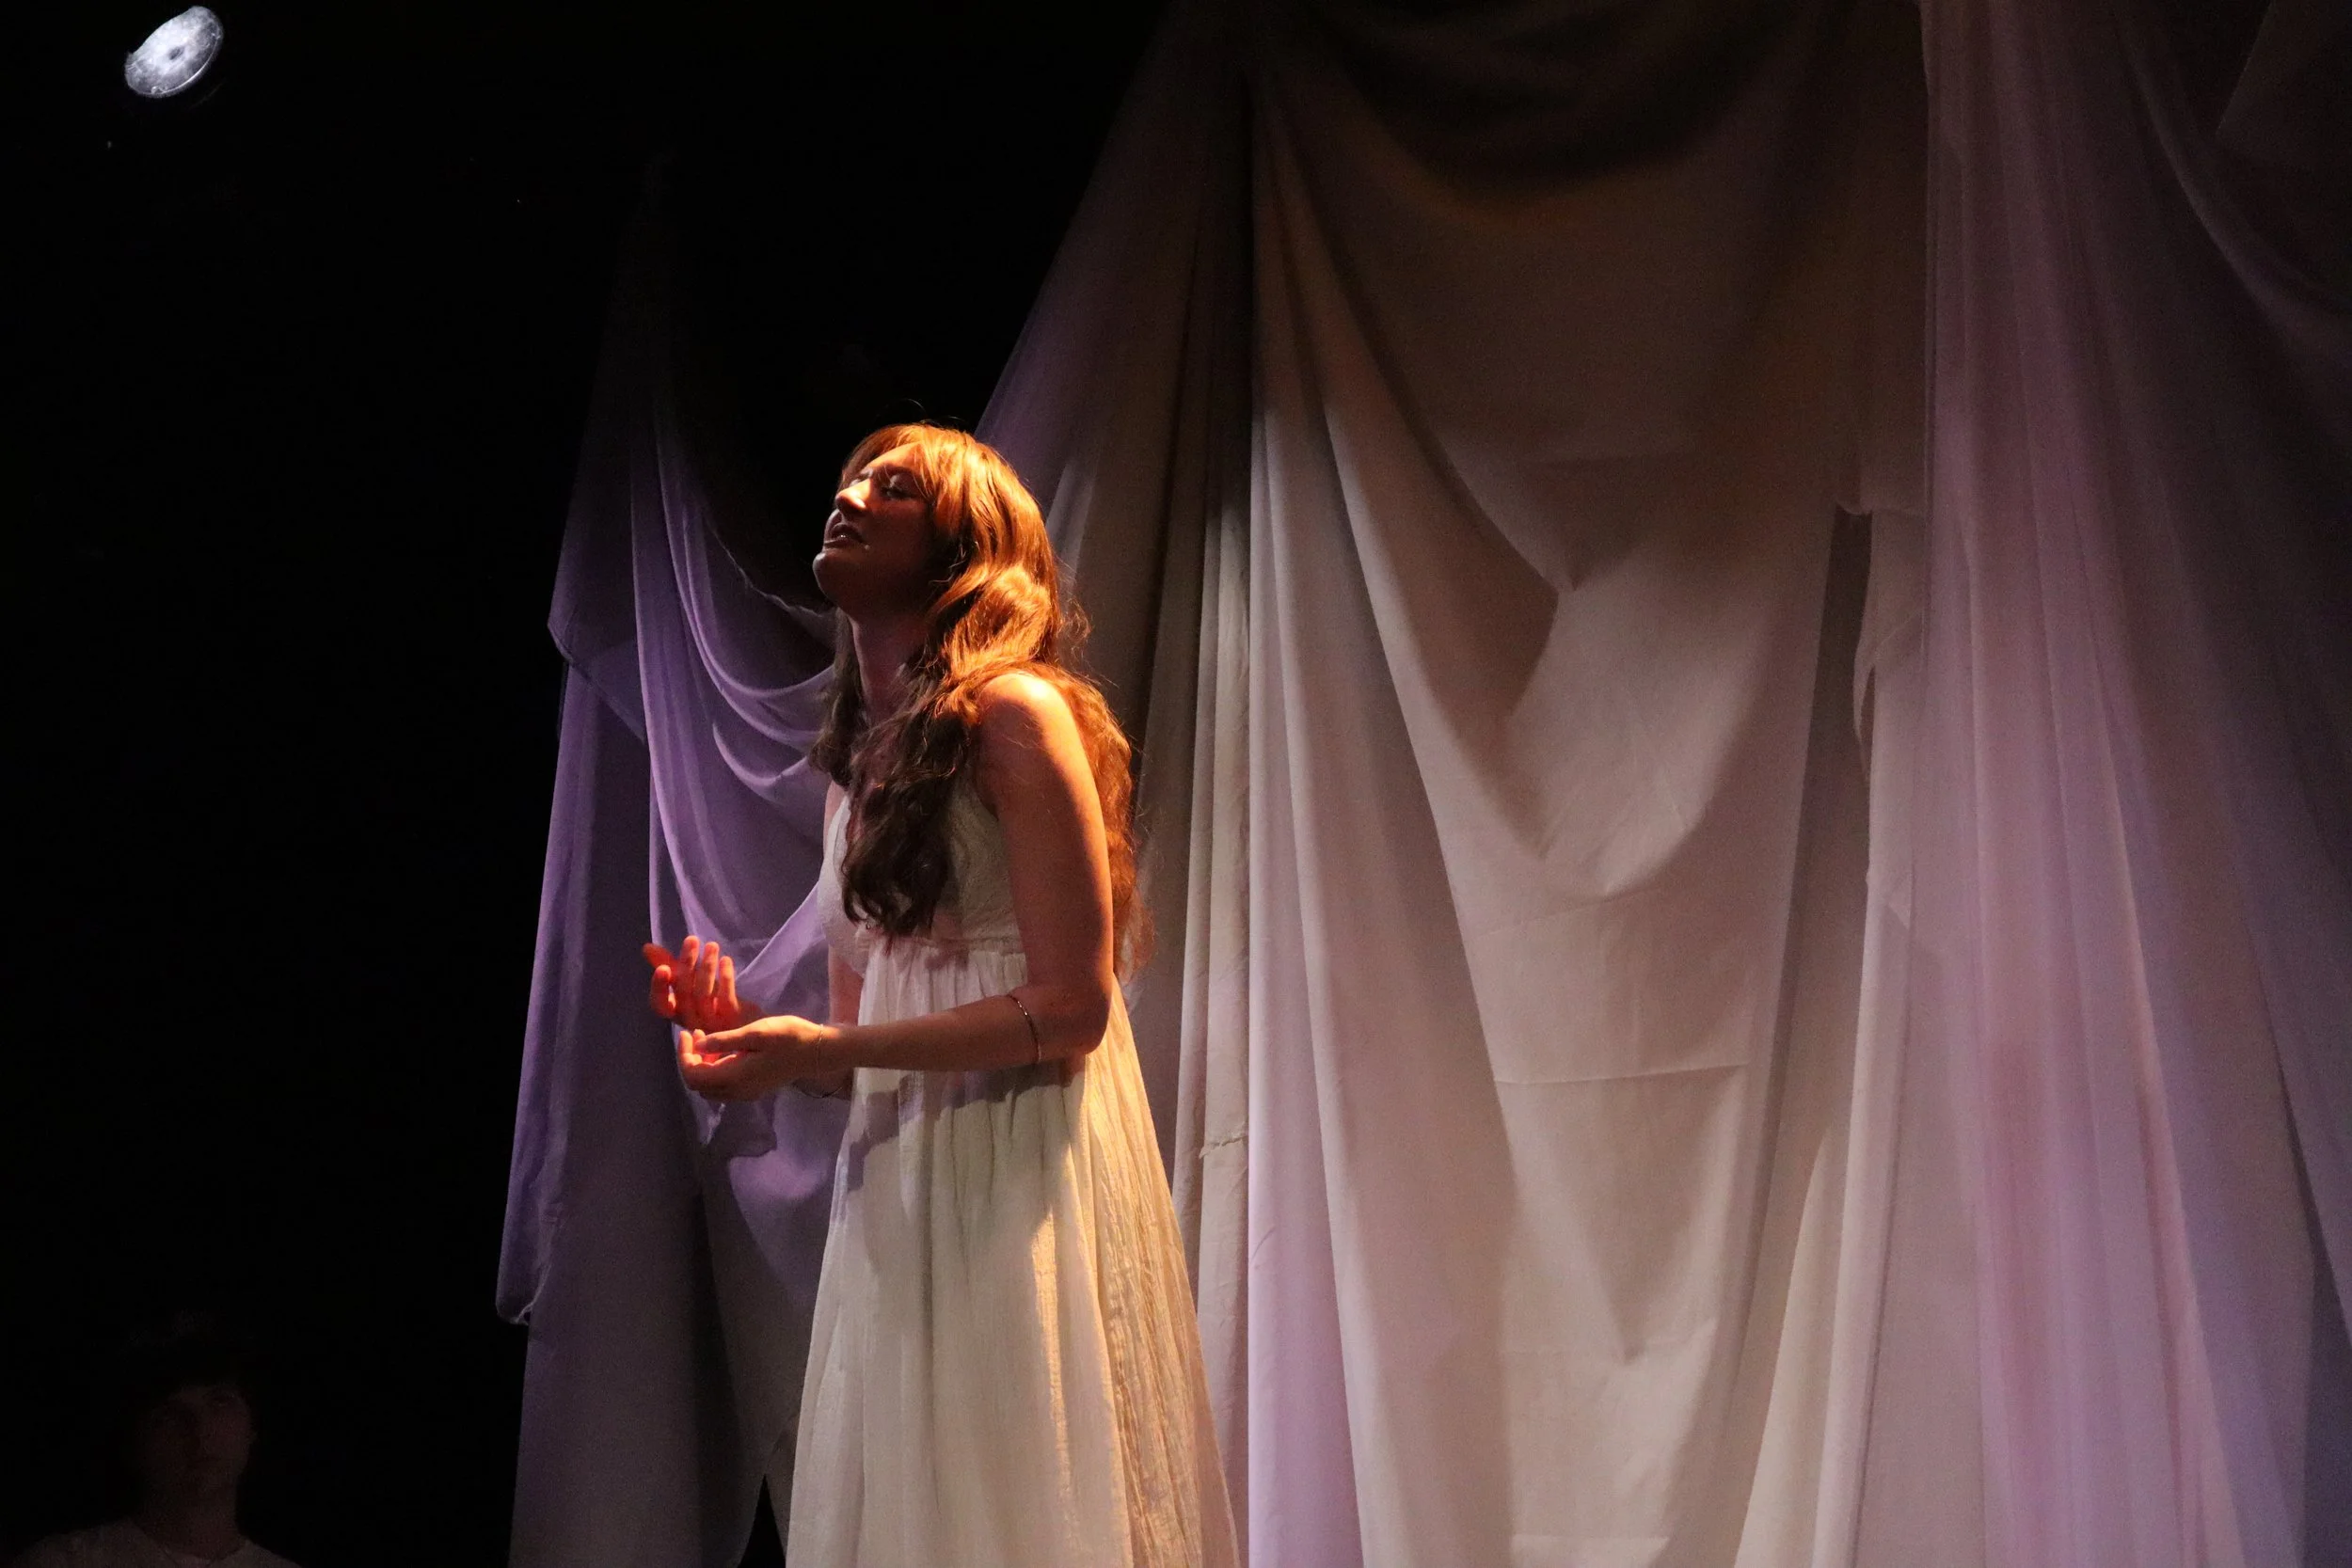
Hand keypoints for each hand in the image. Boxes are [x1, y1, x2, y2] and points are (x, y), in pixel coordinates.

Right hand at [643, 935, 754, 1032]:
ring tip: (712, 945)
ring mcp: (711, 1021)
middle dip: (686, 964)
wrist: (745, 1022)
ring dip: (706, 967)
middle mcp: (691, 1020)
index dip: (659, 988)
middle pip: (684, 993)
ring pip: (704, 994)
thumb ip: (670, 966)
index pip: (660, 1004)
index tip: (663, 967)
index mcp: (677, 1012)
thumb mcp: (690, 984)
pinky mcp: (732, 1018)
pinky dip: (725, 978)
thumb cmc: (713, 1001)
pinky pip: (726, 998)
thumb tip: (647, 947)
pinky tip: (726, 960)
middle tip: (691, 940)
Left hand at [678, 1014, 839, 1101]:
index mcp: (735, 1077)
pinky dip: (715, 1069)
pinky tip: (724, 1050)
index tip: (689, 1032)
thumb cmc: (789, 1037)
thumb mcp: (756, 1033)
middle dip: (690, 1061)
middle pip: (698, 1085)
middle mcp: (737, 1091)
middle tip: (696, 1035)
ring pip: (710, 1087)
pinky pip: (723, 1085)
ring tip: (708, 1040)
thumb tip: (697, 1045)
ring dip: (702, 1066)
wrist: (818, 1051)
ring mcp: (746, 1092)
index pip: (694, 1076)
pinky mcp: (754, 1088)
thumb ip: (725, 1040)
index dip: (683, 1055)